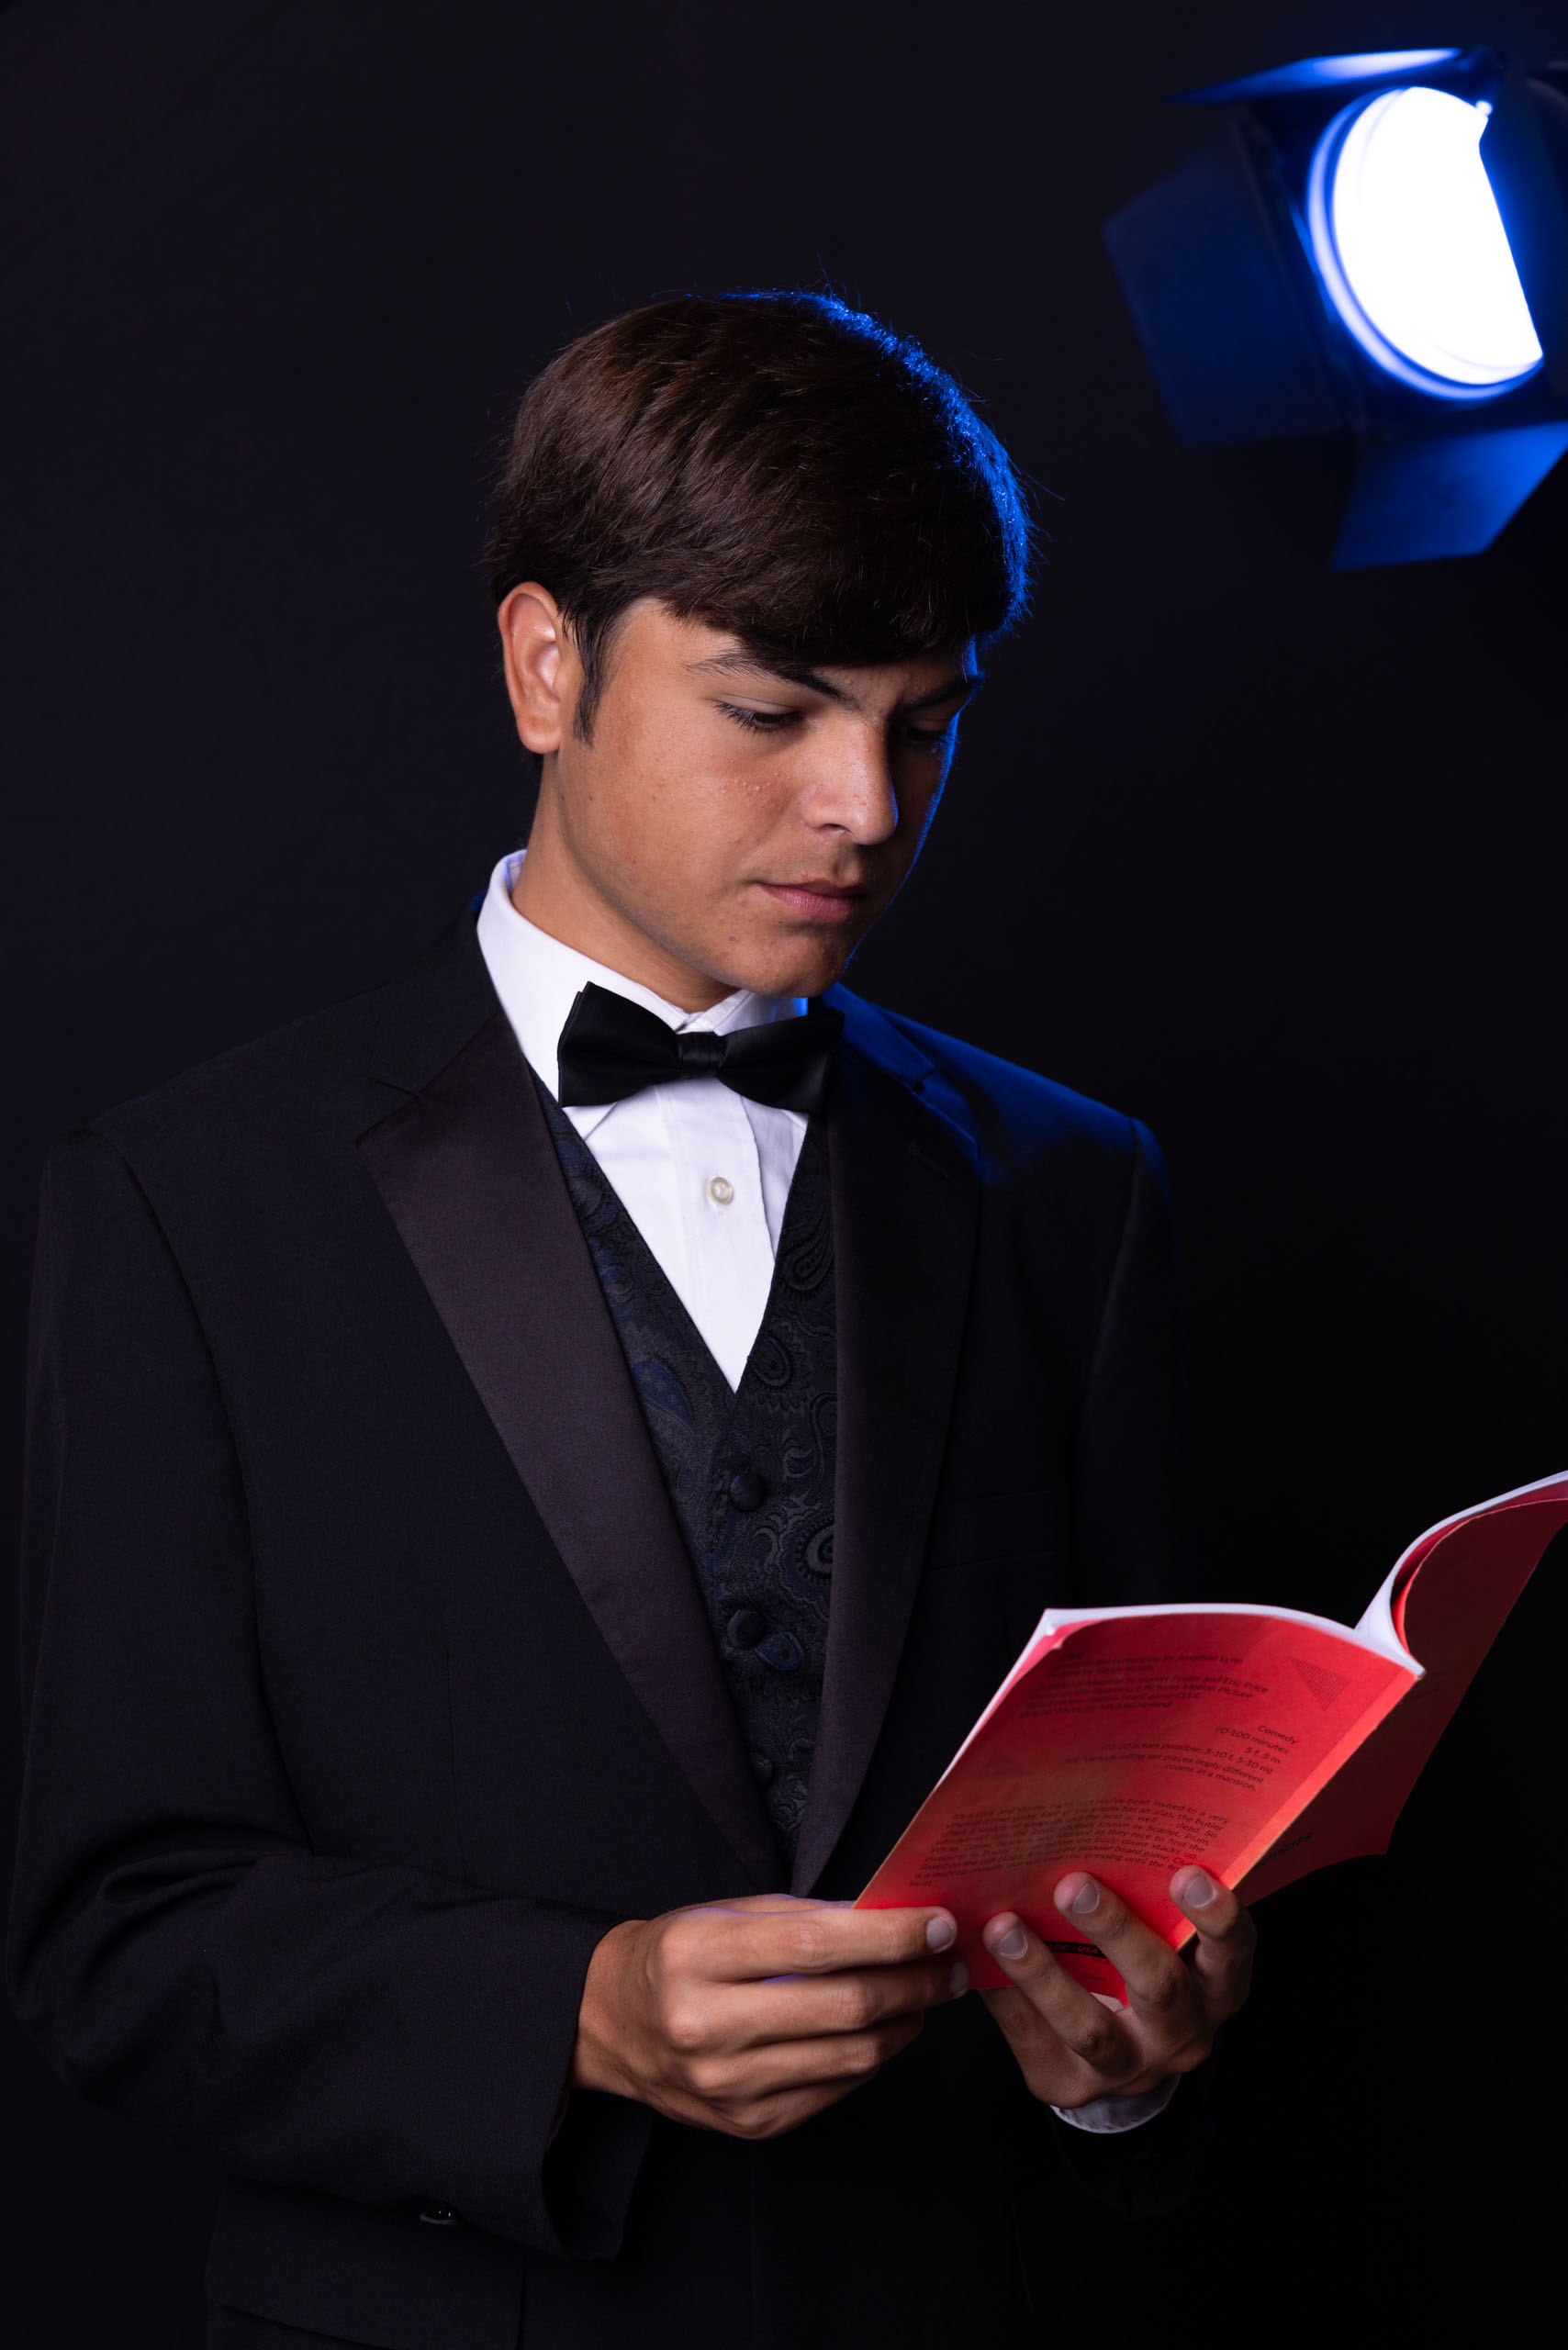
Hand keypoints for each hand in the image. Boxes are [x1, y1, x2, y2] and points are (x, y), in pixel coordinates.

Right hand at [571, 1893, 965, 2138]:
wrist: (611, 2023)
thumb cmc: (678, 1954)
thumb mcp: (726, 1914)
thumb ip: (805, 1917)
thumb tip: (893, 1918)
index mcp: (698, 1955)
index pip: (816, 1944)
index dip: (889, 1935)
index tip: (939, 1923)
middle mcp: (707, 2025)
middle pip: (845, 2007)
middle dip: (915, 1981)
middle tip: (950, 1961)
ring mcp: (728, 2085)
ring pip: (852, 2056)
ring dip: (907, 2021)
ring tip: (928, 1993)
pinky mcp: (747, 2124)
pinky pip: (835, 2089)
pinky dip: (872, 2055)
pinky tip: (884, 2028)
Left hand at [981, 1866, 1254, 2106]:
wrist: (1118, 2057)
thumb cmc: (1136, 1966)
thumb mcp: (1161, 1938)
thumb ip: (1145, 1896)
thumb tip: (1089, 1823)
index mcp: (1214, 1988)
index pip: (1231, 1953)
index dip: (1216, 1917)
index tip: (1187, 1874)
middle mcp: (1181, 2034)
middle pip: (1159, 1986)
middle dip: (1114, 1931)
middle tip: (1072, 1884)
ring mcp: (1126, 2067)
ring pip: (1088, 2026)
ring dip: (1042, 1972)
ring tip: (1003, 1925)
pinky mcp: (1067, 2083)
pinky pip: (1032, 2040)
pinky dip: (1003, 1996)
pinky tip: (975, 1959)